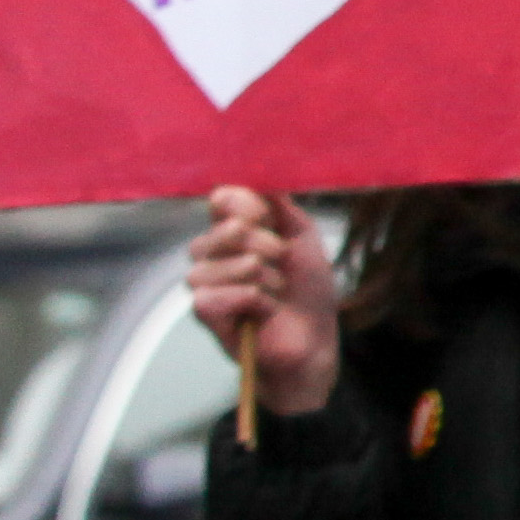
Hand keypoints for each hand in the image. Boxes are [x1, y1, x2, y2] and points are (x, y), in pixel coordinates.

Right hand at [188, 188, 341, 418]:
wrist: (314, 341)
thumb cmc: (309, 293)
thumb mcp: (304, 241)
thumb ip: (283, 208)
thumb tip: (265, 177)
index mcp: (238, 231)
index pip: (222, 200)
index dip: (243, 203)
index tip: (268, 216)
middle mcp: (216, 253)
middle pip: (220, 230)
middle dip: (261, 242)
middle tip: (282, 258)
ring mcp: (207, 283)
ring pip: (210, 264)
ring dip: (257, 275)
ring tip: (276, 289)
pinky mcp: (205, 313)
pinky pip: (208, 295)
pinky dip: (244, 299)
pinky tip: (261, 310)